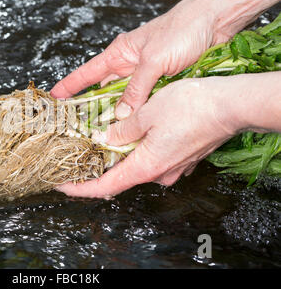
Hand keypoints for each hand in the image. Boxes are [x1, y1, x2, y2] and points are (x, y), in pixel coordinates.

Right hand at [51, 0, 221, 118]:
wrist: (214, 21)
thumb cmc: (181, 29)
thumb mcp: (154, 61)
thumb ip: (137, 88)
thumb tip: (123, 114)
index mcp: (120, 54)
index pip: (87, 73)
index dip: (70, 86)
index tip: (54, 98)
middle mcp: (129, 66)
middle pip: (105, 91)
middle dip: (94, 109)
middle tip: (82, 128)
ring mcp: (145, 76)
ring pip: (126, 100)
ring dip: (121, 115)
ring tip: (109, 134)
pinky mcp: (161, 83)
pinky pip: (146, 102)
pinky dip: (141, 114)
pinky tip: (136, 127)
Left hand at [56, 77, 242, 197]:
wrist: (231, 105)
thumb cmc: (192, 107)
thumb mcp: (146, 113)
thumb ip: (122, 128)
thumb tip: (104, 137)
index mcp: (146, 166)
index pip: (105, 187)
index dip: (80, 188)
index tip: (61, 185)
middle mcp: (158, 172)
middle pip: (119, 177)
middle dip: (96, 168)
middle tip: (76, 157)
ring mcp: (171, 167)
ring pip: (136, 165)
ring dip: (116, 156)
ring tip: (97, 140)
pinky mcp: (180, 157)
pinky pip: (151, 158)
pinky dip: (135, 150)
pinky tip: (128, 134)